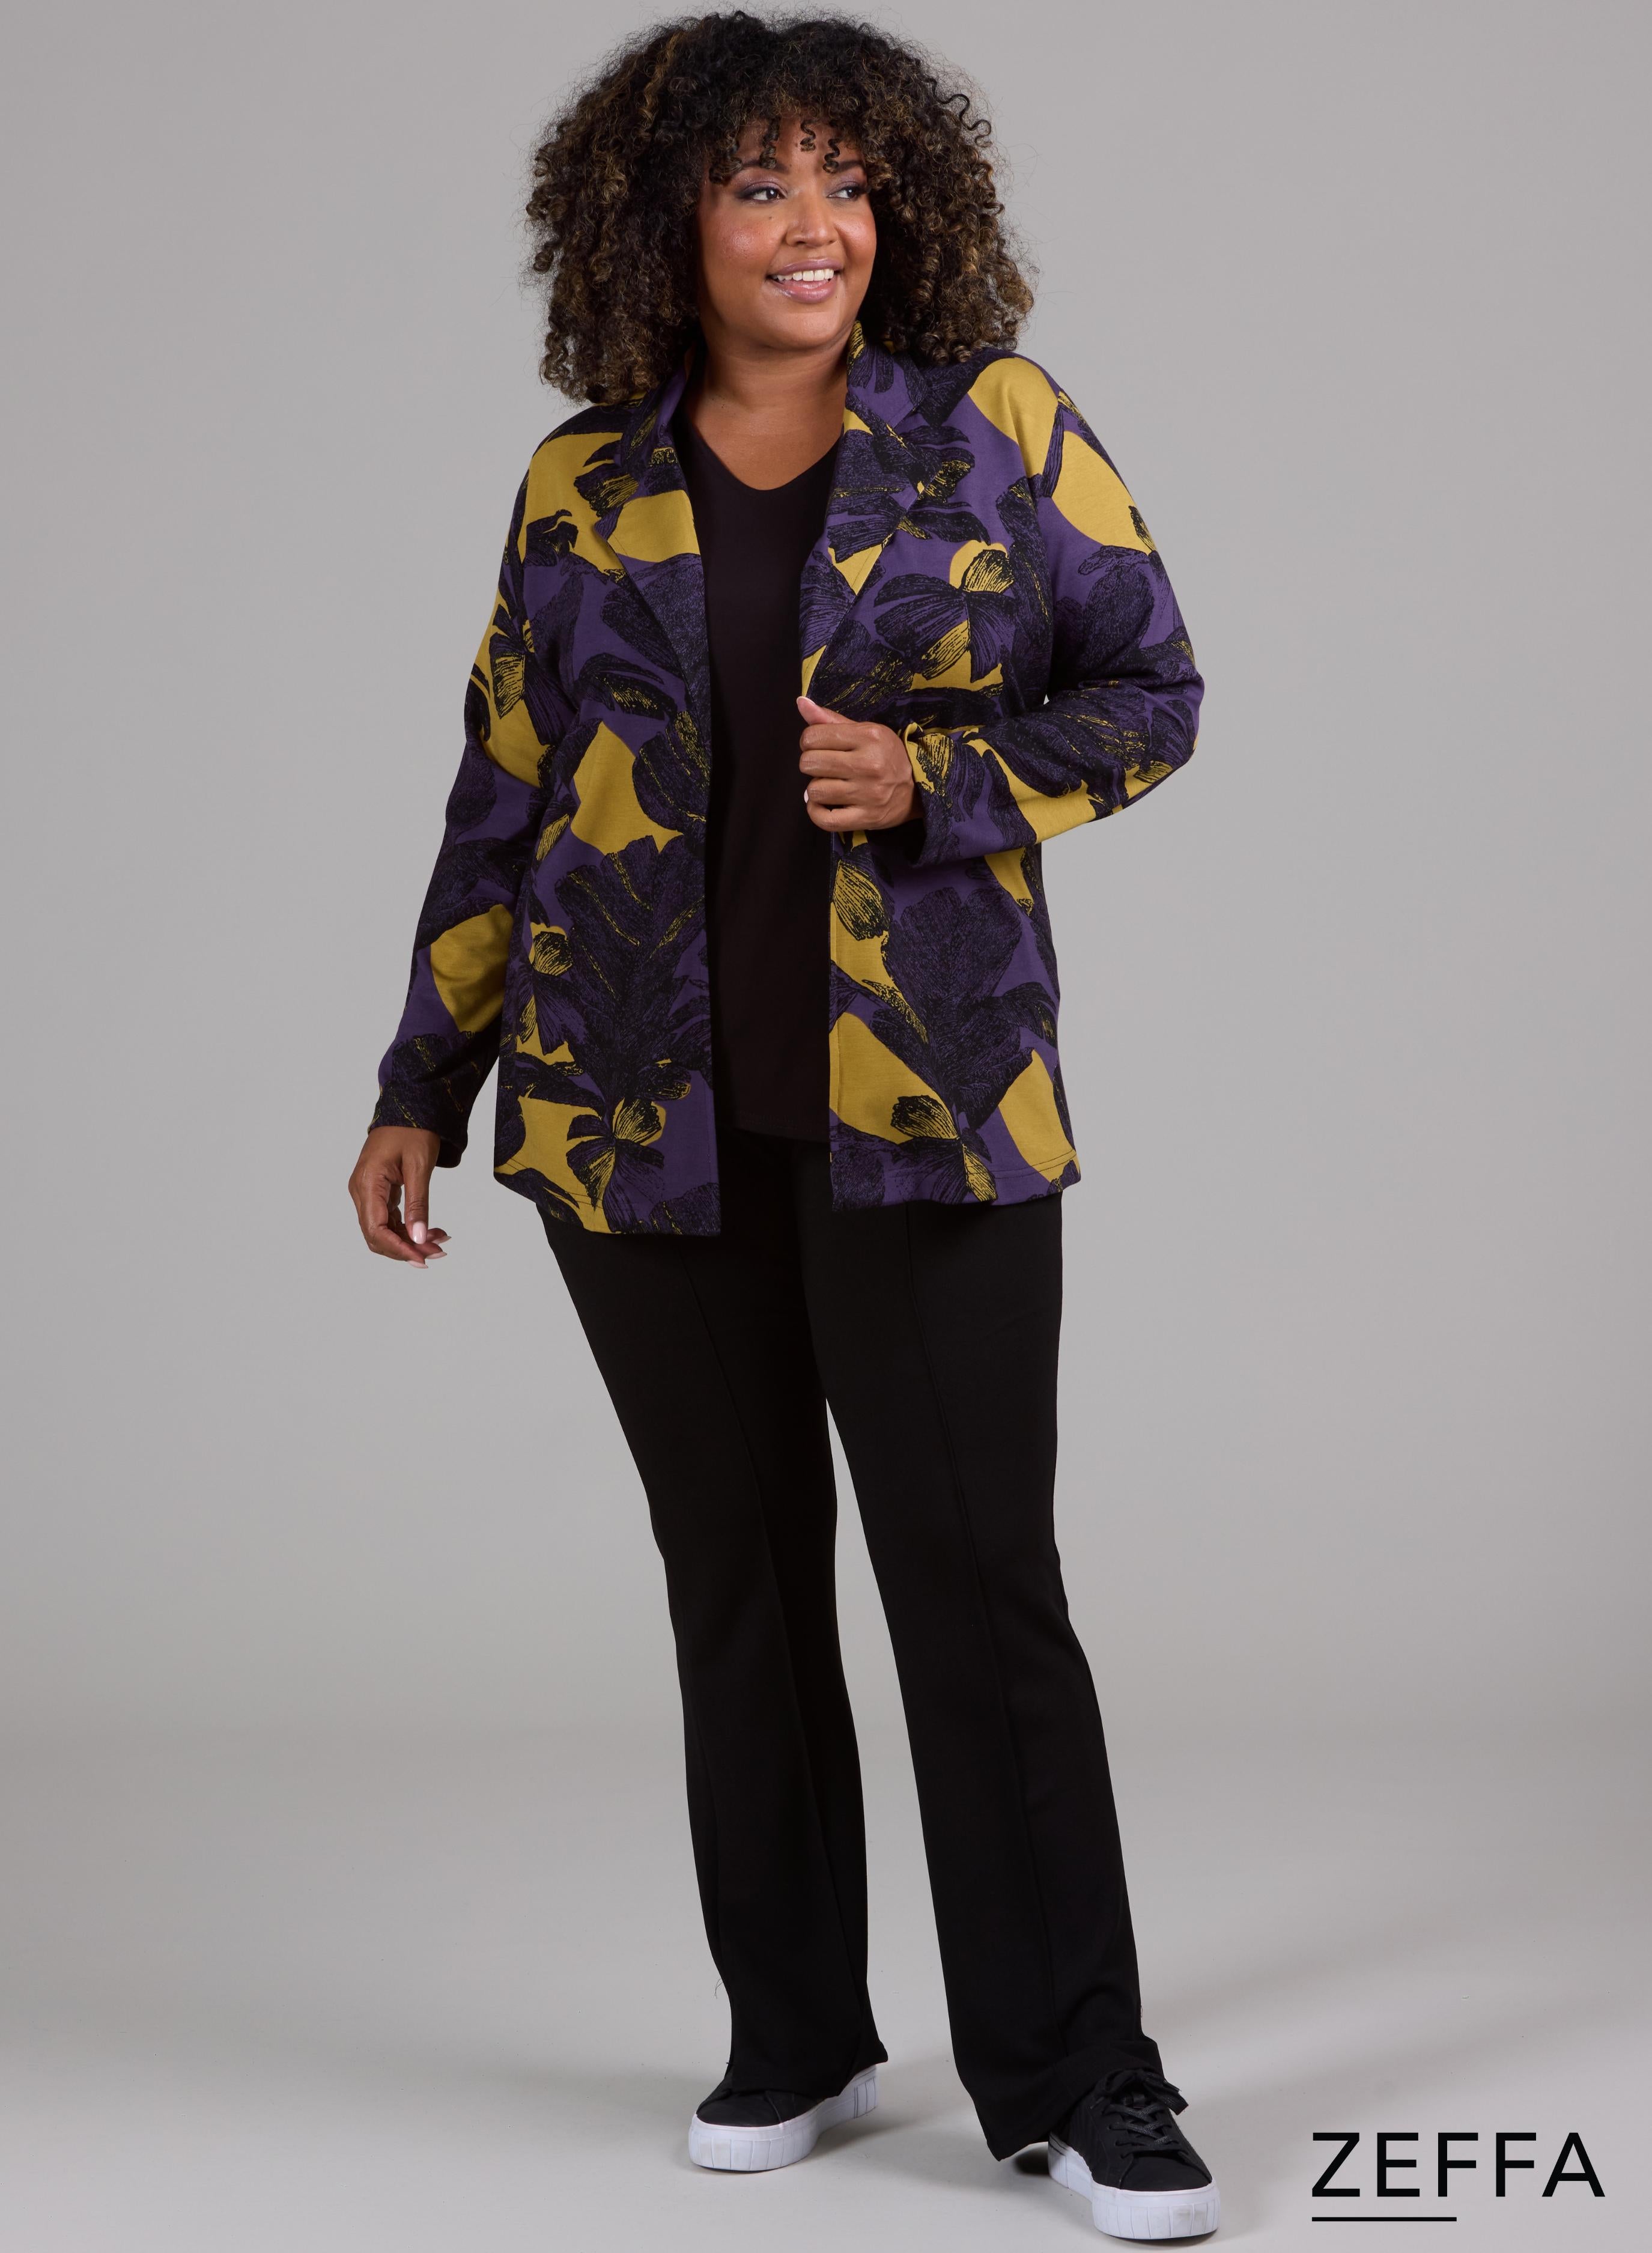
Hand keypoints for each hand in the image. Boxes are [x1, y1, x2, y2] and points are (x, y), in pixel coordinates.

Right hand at [348, 1126, 448, 1267]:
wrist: (408, 1108)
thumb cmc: (412, 1130)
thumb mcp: (419, 1166)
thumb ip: (418, 1204)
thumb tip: (420, 1238)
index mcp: (367, 1183)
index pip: (376, 1229)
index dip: (398, 1249)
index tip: (422, 1258)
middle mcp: (361, 1190)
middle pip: (377, 1235)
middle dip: (406, 1248)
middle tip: (437, 1252)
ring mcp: (367, 1192)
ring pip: (384, 1230)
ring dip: (410, 1240)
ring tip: (439, 1242)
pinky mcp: (377, 1192)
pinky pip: (389, 1219)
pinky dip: (409, 1228)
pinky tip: (431, 1231)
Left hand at [796, 694, 917, 831]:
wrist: (918, 789)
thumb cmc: (886, 756)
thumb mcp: (865, 731)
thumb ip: (831, 719)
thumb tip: (801, 702)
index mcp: (869, 737)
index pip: (813, 736)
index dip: (808, 741)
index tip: (818, 746)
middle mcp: (869, 765)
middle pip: (810, 763)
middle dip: (810, 763)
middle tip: (823, 766)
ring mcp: (868, 794)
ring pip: (815, 791)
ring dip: (815, 788)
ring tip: (828, 784)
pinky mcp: (866, 818)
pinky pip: (825, 819)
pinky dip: (816, 812)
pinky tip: (821, 804)